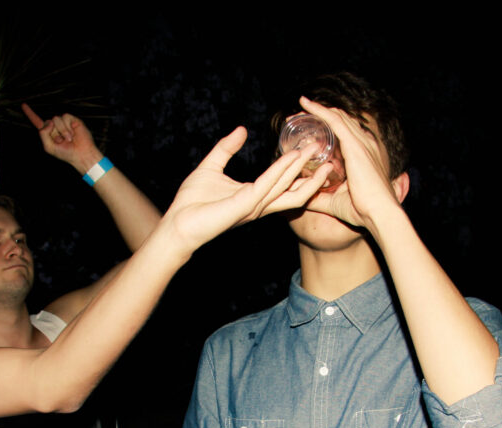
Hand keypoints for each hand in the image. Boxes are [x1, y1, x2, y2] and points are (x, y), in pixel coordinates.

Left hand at [21, 103, 101, 173]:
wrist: (81, 154)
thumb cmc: (65, 153)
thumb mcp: (48, 147)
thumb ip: (43, 134)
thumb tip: (50, 122)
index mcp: (48, 133)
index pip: (37, 121)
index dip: (30, 114)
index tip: (23, 105)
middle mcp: (55, 126)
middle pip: (47, 121)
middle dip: (53, 132)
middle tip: (61, 142)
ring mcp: (64, 123)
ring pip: (56, 119)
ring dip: (62, 131)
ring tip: (68, 139)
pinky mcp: (73, 120)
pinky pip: (65, 117)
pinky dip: (67, 127)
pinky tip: (72, 134)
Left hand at [160, 126, 329, 253]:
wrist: (177, 223)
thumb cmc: (191, 202)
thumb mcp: (211, 167)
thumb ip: (226, 148)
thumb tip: (241, 130)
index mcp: (253, 196)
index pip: (284, 185)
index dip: (299, 170)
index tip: (311, 152)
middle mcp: (258, 204)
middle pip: (294, 190)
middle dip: (311, 171)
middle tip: (324, 150)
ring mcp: (254, 207)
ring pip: (287, 188)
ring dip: (301, 168)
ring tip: (314, 150)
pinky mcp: (244, 206)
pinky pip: (267, 186)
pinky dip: (280, 171)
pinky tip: (290, 157)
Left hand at [298, 97, 407, 233]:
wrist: (379, 213)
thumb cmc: (363, 211)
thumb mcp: (334, 202)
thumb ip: (318, 197)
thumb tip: (300, 198)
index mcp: (363, 155)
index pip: (344, 132)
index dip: (326, 126)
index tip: (307, 128)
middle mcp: (365, 144)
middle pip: (340, 120)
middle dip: (319, 116)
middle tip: (297, 117)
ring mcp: (361, 142)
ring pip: (336, 117)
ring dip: (315, 111)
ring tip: (297, 110)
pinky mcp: (354, 145)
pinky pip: (334, 121)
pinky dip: (319, 111)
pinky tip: (305, 104)